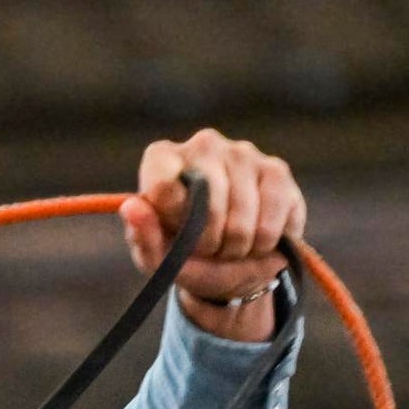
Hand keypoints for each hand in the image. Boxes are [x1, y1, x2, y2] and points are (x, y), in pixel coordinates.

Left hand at [121, 131, 303, 342]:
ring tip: (231, 247)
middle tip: (208, 249)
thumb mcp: (157, 257)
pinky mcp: (277, 170)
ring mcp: (243, 152)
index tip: (178, 235)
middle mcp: (203, 144)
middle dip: (208, 243)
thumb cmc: (186, 256)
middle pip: (206, 204)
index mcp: (163, 157)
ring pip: (242, 218)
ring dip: (237, 248)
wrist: (233, 264)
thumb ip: (142, 236)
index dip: (174, 223)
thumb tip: (131, 207)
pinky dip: (264, 244)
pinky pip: (272, 220)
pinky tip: (257, 241)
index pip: (162, 186)